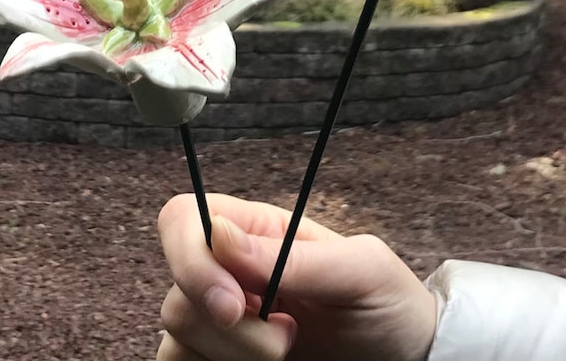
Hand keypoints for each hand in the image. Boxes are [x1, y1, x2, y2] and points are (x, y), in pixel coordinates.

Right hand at [156, 193, 436, 360]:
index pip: (182, 220)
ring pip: (176, 342)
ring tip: (287, 357)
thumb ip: (296, 257)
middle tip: (288, 339)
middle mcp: (229, 276)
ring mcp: (221, 327)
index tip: (233, 304)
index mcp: (257, 234)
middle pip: (177, 296)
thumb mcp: (363, 271)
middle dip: (231, 332)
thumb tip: (221, 236)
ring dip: (231, 359)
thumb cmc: (389, 306)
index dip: (190, 260)